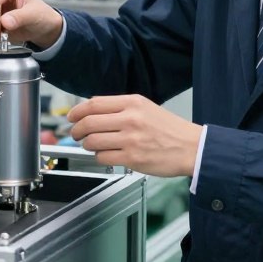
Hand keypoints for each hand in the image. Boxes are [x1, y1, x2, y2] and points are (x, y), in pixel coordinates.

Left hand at [67, 94, 202, 176]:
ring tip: (92, 145)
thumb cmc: (169, 129)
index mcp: (132, 102)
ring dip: (87, 144)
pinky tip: (105, 155)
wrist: (191, 147)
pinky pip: (103, 157)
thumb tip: (91, 112)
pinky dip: (99, 157)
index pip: (94, 104)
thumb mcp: (145, 107)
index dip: (77, 112)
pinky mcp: (132, 159)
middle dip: (76, 130)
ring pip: (93, 141)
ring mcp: (130, 140)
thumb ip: (120, 108)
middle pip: (89, 122)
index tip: (71, 117)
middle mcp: (130, 119)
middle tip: (75, 134)